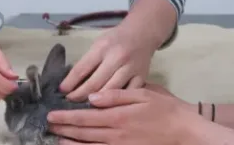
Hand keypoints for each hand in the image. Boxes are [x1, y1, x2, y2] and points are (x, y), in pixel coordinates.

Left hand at [47, 88, 198, 144]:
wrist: (184, 131)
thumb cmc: (165, 109)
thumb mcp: (142, 93)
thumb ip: (116, 95)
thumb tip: (92, 97)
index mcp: (118, 116)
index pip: (85, 117)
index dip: (66, 117)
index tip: (51, 114)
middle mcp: (115, 135)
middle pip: (83, 133)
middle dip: (64, 129)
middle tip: (49, 125)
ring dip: (71, 143)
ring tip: (57, 139)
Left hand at [59, 25, 154, 101]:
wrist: (142, 33)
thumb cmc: (115, 39)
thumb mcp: (98, 44)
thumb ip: (87, 62)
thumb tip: (71, 84)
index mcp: (103, 47)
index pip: (81, 69)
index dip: (69, 83)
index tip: (61, 92)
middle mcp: (117, 58)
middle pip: (94, 84)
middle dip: (79, 96)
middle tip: (70, 103)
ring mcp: (131, 69)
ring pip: (110, 92)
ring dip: (95, 103)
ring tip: (85, 109)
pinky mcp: (142, 78)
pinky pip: (127, 95)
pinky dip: (116, 103)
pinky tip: (107, 108)